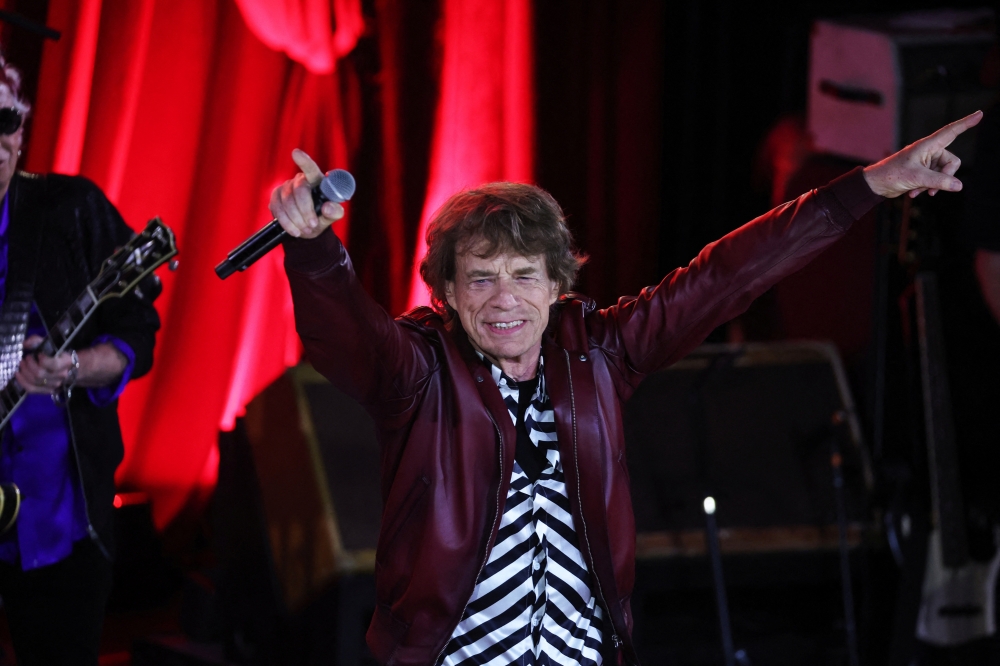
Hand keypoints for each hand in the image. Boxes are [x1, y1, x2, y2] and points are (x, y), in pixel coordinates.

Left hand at [16, 336, 74, 394]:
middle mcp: (62, 375)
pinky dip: (22, 381)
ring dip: (24, 372)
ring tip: (22, 364)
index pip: (53, 365)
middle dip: (29, 365)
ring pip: (35, 381)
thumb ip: (37, 341)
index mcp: (66, 362)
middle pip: (40, 374)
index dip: (42, 360)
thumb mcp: (49, 344)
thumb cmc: (56, 354)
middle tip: (25, 359)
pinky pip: (31, 389)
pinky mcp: (48, 390)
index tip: (38, 354)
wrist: (67, 367)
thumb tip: (25, 344)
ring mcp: (55, 385)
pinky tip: (18, 374)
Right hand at [269, 149, 344, 238]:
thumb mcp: (332, 216)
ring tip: (306, 230)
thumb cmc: (322, 216)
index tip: (295, 153)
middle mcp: (300, 180)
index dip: (304, 161)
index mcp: (317, 180)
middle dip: (306, 210)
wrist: (307, 228)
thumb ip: (334, 212)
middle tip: (312, 224)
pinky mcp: (275, 197)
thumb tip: (328, 207)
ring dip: (297, 219)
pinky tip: (295, 231)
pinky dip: (287, 223)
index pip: (311, 169)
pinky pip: (278, 209)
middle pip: (299, 190)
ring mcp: (285, 187)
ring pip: (287, 202)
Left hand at [863, 111, 982, 198]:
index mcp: (927, 145)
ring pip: (944, 174)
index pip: (951, 131)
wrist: (875, 185)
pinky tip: (914, 193)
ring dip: (933, 185)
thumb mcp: (917, 178)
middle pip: (952, 163)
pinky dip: (927, 187)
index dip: (966, 123)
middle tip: (929, 187)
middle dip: (944, 177)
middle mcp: (929, 151)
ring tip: (917, 190)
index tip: (979, 113)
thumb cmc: (892, 175)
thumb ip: (939, 182)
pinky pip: (936, 180)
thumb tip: (959, 186)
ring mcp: (926, 162)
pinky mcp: (923, 172)